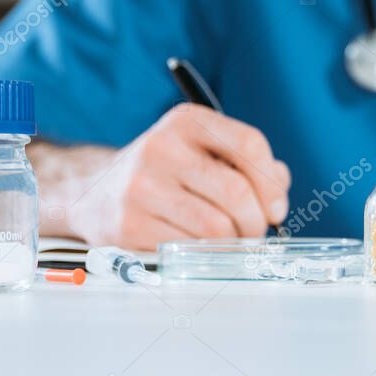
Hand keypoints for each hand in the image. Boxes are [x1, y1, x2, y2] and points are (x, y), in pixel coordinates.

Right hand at [61, 104, 290, 249]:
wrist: (96, 190)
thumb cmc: (169, 171)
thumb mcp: (205, 150)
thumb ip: (250, 164)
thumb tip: (278, 193)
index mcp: (187, 122)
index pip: (249, 143)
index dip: (271, 182)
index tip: (276, 208)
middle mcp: (162, 147)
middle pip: (236, 192)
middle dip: (256, 221)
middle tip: (254, 232)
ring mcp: (141, 186)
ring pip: (216, 227)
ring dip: (234, 242)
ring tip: (230, 241)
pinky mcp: (128, 225)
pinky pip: (188, 248)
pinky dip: (204, 254)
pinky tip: (199, 247)